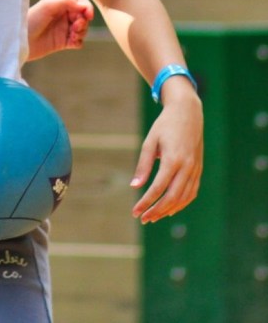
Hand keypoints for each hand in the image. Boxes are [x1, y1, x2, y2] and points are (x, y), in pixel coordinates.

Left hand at [26, 0, 93, 61]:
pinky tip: (72, 42)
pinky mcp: (63, 42)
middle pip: (84, 16)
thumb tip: (84, 5)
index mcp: (59, 3)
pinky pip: (78, 41)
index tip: (88, 16)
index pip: (80, 1)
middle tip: (76, 27)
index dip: (87, 8)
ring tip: (73, 35)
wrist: (20, 41)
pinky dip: (78, 41)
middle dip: (83, 21)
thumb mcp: (48, 6)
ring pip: (83, 29)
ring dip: (82, 31)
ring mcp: (63, 28)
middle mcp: (62, 14)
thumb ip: (67, 2)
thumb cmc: (31, 20)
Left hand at [130, 80, 203, 222]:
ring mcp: (195, 170)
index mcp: (173, 159)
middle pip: (172, 197)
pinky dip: (181, 203)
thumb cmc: (164, 126)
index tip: (135, 211)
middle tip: (143, 218)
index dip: (146, 202)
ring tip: (153, 216)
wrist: (188, 114)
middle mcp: (187, 167)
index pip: (158, 188)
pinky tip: (170, 208)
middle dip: (157, 210)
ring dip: (168, 210)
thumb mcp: (150, 142)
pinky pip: (191, 192)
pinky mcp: (199, 170)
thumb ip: (143, 165)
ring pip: (183, 197)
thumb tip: (134, 186)